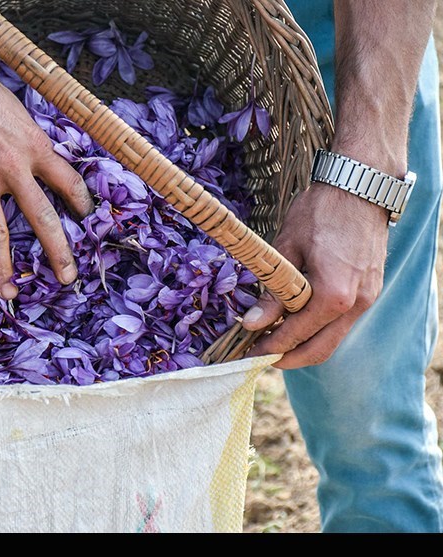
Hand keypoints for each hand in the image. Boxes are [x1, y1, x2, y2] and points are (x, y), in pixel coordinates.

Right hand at [0, 21, 93, 299]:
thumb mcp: (16, 111)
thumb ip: (27, 140)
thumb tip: (37, 159)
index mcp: (34, 146)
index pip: (68, 182)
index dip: (81, 202)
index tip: (87, 218)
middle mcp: (12, 166)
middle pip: (41, 218)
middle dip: (57, 252)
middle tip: (66, 279)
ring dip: (2, 267)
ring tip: (9, 294)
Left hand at [242, 183, 388, 368]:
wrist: (359, 186)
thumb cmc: (319, 212)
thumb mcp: (285, 251)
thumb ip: (272, 293)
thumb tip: (252, 324)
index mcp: (333, 295)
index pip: (296, 336)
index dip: (269, 348)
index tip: (247, 353)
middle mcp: (356, 303)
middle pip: (320, 350)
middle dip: (288, 358)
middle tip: (259, 357)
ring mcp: (367, 298)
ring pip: (333, 338)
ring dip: (304, 345)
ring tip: (273, 340)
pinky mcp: (369, 290)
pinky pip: (342, 322)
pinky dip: (318, 328)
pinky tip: (295, 320)